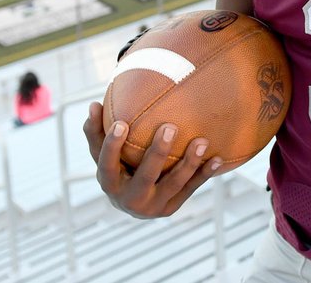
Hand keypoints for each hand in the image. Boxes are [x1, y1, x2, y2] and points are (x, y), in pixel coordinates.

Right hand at [83, 101, 221, 218]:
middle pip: (145, 176)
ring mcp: (153, 206)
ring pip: (173, 184)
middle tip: (170, 127)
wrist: (134, 203)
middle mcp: (130, 199)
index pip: (107, 165)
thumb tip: (93, 104)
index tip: (122, 123)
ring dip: (189, 163)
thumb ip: (97, 131)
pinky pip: (191, 188)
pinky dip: (204, 173)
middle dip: (157, 153)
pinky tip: (218, 157)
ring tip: (201, 141)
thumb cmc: (118, 167)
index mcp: (110, 183)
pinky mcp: (172, 207)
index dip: (112, 147)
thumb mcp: (103, 154)